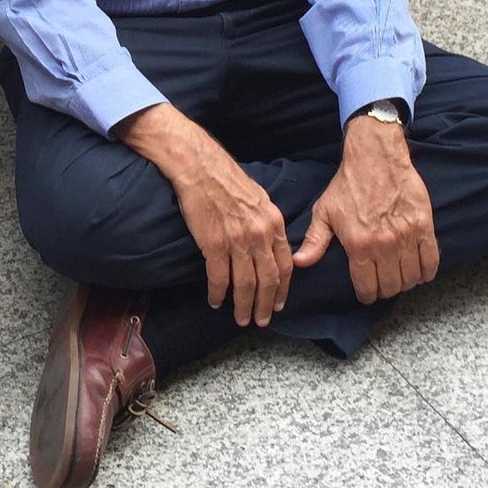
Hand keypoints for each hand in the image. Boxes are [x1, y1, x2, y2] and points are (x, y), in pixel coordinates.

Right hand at [113, 104, 292, 327]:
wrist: (201, 168)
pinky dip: (218, 293)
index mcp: (273, 222)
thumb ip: (267, 223)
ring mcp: (237, 241)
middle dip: (266, 304)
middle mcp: (259, 234)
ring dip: (243, 306)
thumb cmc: (228, 179)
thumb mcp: (260, 198)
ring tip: (241, 319)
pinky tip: (216, 301)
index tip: (278, 303)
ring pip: (246, 284)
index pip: (285, 264)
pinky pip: (219, 278)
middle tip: (262, 320)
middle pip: (268, 279)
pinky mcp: (214, 244)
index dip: (283, 288)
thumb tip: (271, 244)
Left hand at [292, 116, 438, 302]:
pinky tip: (419, 269)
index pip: (367, 288)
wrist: (375, 156)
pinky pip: (431, 263)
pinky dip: (426, 272)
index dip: (366, 295)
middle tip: (382, 282)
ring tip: (398, 274)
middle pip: (391, 287)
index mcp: (358, 245)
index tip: (367, 292)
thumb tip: (300, 262)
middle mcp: (384, 245)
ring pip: (411, 278)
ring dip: (405, 281)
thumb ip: (314, 240)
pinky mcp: (424, 226)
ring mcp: (407, 236)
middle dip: (385, 289)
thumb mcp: (325, 211)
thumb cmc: (348, 184)